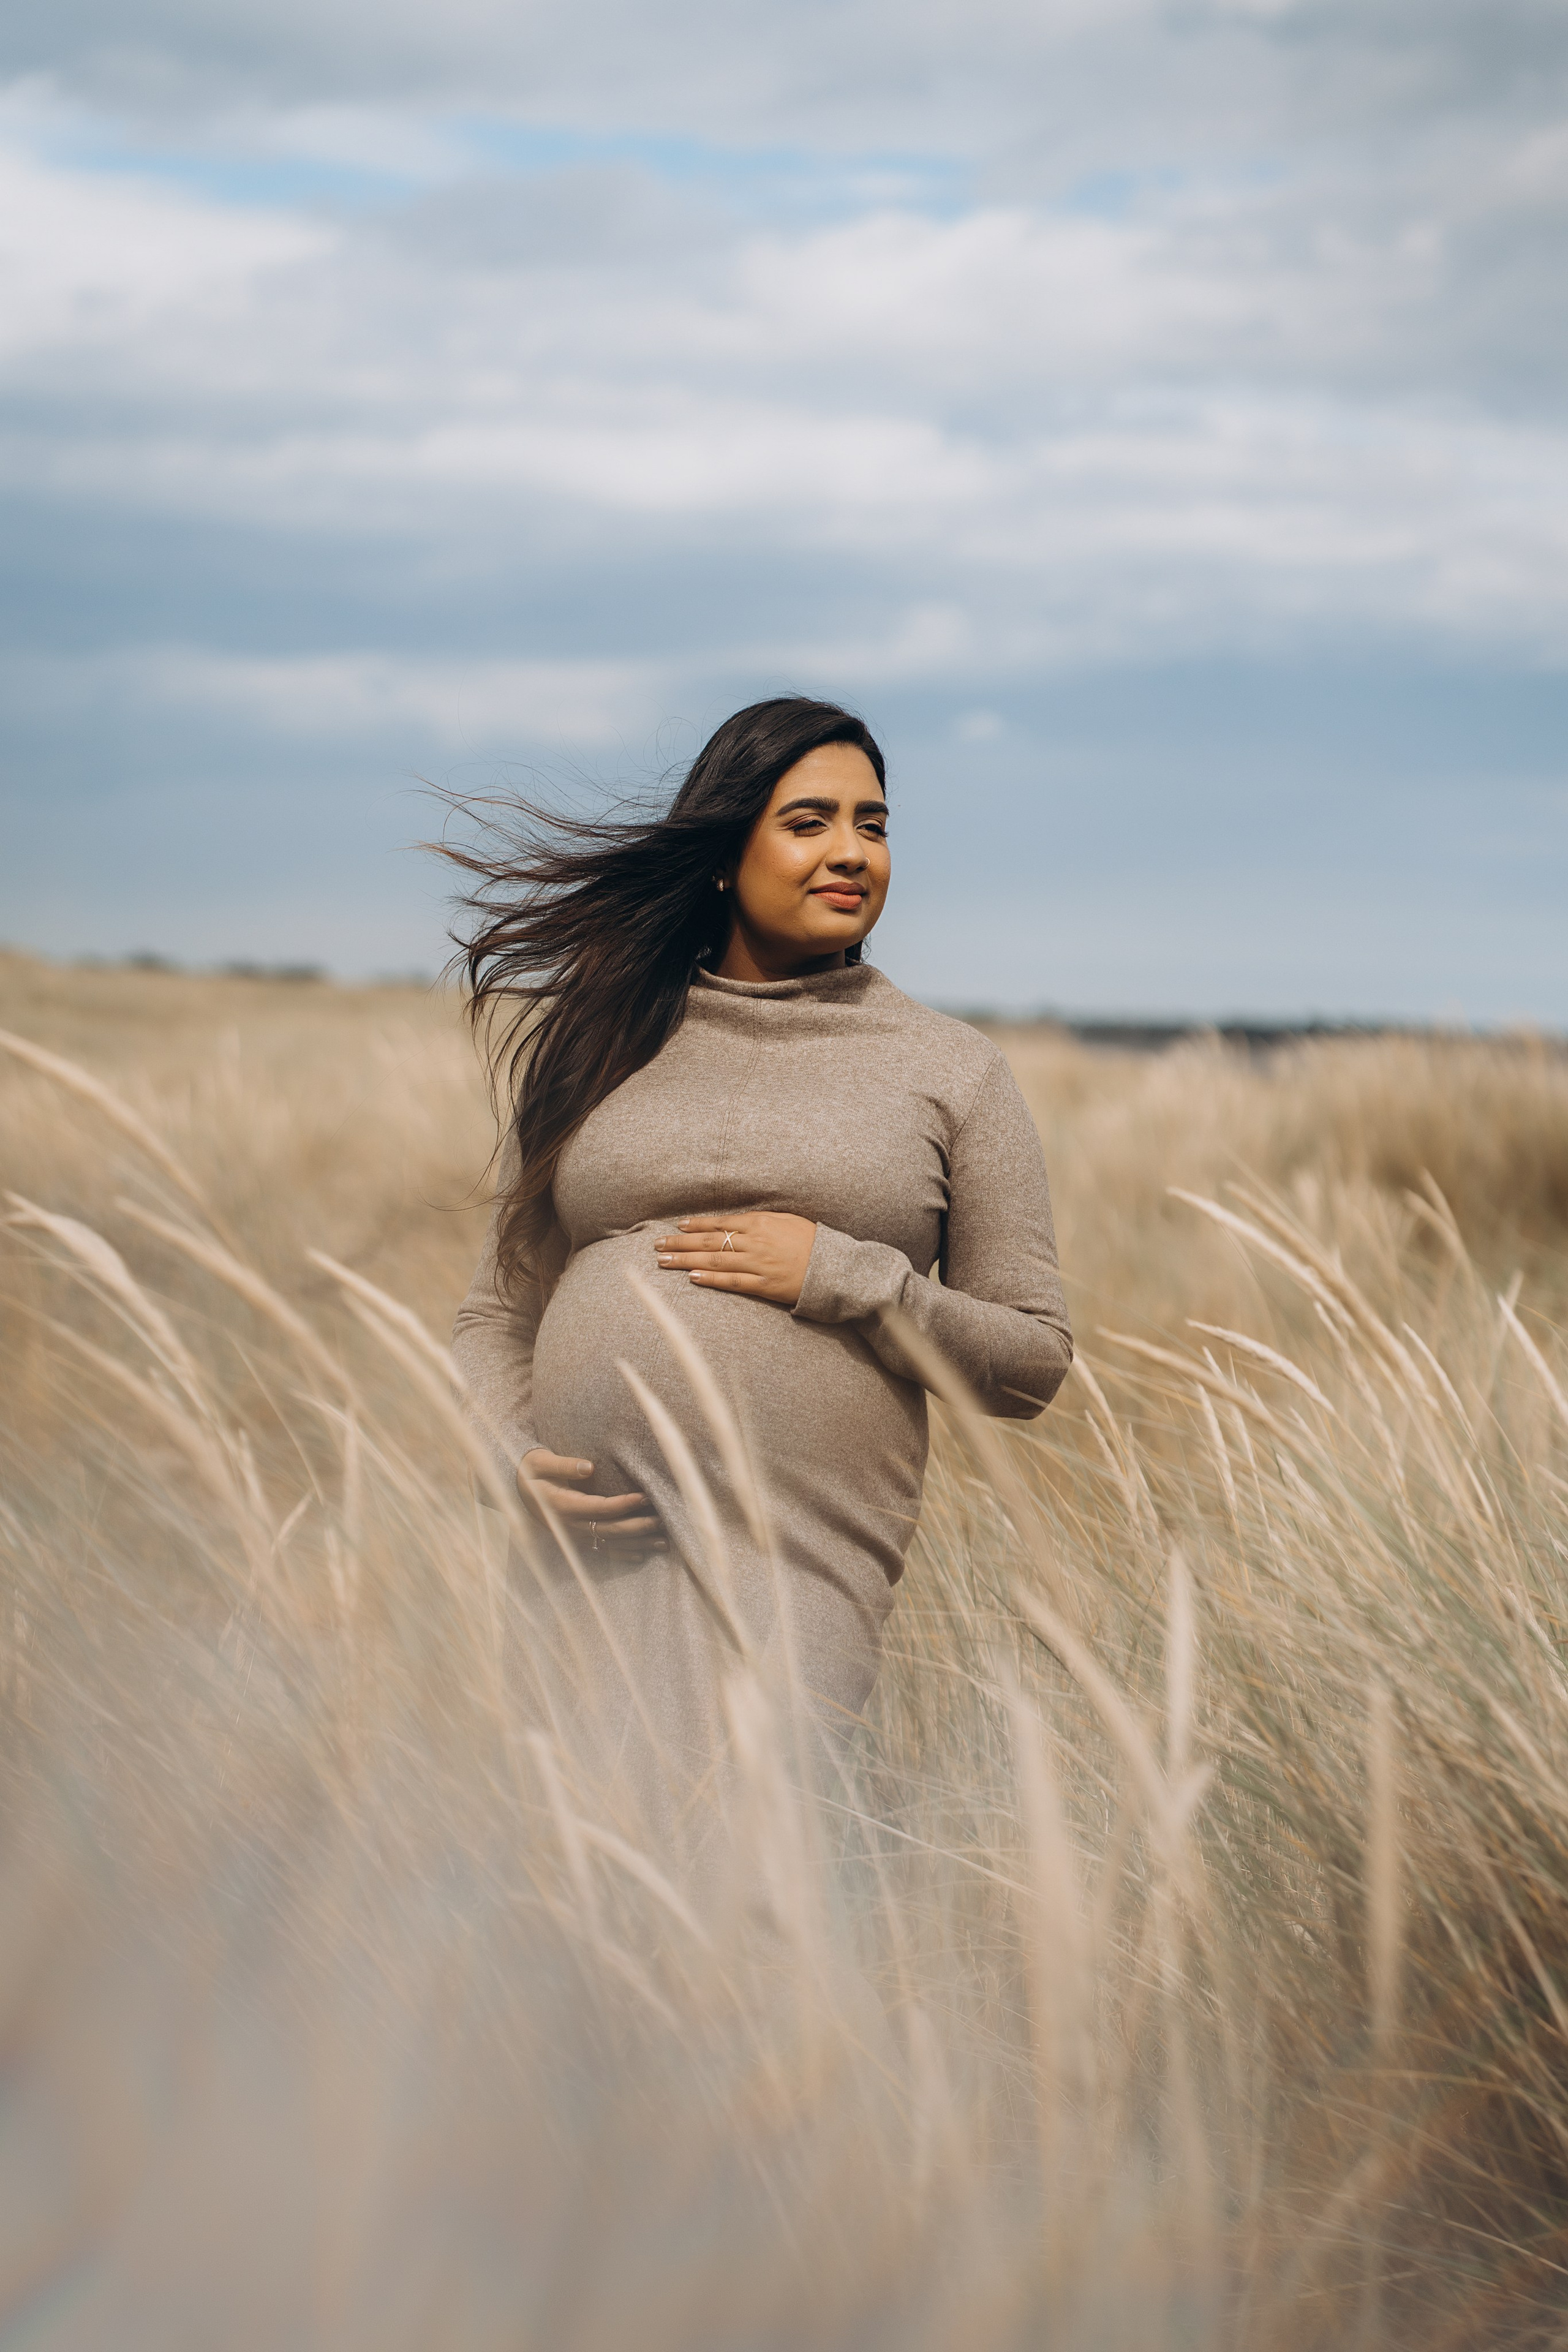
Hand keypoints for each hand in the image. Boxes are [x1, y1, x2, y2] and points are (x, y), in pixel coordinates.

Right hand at [517, 1450, 662, 1556]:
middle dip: (638, 1527)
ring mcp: (573, 1537)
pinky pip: (602, 1551)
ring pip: (610, 1544)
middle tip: (662, 1521)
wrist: (513, 1491)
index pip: (599, 1507)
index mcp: (563, 1506)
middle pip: (610, 1530)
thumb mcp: (540, 1463)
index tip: (645, 1496)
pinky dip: (622, 1554)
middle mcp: (570, 1526)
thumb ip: (564, 1464)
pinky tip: (641, 1556)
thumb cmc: (530, 1472)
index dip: (623, 1504)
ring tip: (663, 1543)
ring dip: (637, 1544)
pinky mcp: (575, 1540)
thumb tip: (590, 1466)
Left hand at [654, 1211, 816, 1307]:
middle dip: (680, 1242)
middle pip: (709, 1241)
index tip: (676, 1226)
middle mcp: (754, 1241)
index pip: (718, 1222)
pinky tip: (691, 1278)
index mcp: (759, 1222)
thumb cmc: (811, 1241)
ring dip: (686, 1261)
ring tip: (664, 1261)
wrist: (834, 1266)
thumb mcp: (785, 1220)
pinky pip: (731, 1282)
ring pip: (714, 1261)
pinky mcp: (763, 1285)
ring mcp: (757, 1264)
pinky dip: (710, 1280)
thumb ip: (759, 1220)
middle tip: (657, 1245)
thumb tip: (734, 1222)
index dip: (695, 1225)